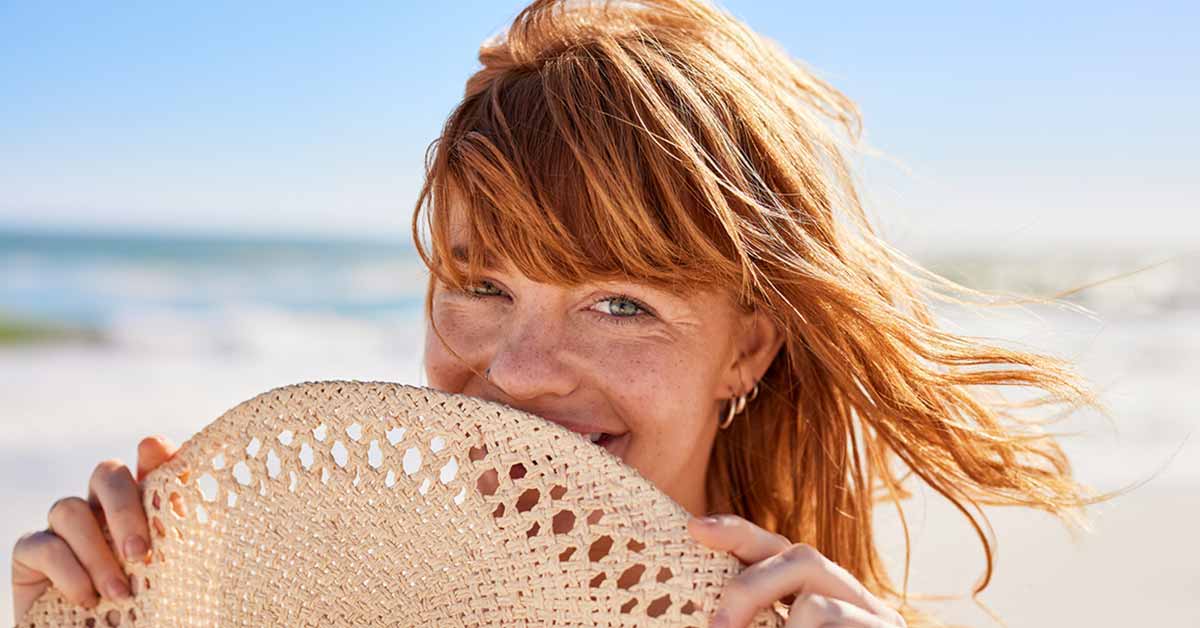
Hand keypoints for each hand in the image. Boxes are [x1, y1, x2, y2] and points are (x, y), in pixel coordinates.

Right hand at [10, 435, 178, 622]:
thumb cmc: (151, 611)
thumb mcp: (175, 574)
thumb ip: (181, 533)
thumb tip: (183, 480)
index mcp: (144, 509)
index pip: (150, 465)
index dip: (154, 454)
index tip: (155, 450)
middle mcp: (102, 511)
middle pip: (106, 474)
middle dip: (124, 508)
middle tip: (140, 553)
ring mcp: (64, 530)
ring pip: (69, 508)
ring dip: (97, 553)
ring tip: (121, 593)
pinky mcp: (31, 555)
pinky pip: (44, 545)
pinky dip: (70, 572)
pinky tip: (88, 599)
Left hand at [688, 514, 905, 627]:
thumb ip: (751, 621)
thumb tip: (711, 618)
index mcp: (816, 593)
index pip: (776, 548)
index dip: (737, 533)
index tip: (694, 528)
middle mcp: (850, 598)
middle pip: (800, 558)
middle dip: (749, 588)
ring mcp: (876, 620)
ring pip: (816, 605)